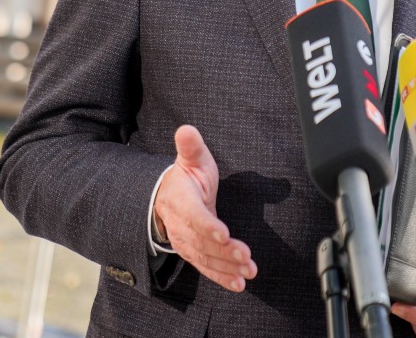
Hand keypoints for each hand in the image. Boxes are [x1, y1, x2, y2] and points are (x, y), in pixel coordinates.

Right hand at [153, 125, 256, 291]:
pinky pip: (206, 268)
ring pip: (205, 258)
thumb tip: (186, 130)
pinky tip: (238, 285)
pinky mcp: (193, 253)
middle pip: (202, 241)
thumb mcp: (190, 158)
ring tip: (247, 272)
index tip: (224, 234)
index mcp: (180, 200)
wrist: (167, 197)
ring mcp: (185, 242)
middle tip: (246, 257)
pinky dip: (221, 278)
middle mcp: (180, 225)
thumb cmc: (186, 176)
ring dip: (226, 268)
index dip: (208, 226)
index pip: (193, 215)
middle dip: (224, 252)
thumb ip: (190, 146)